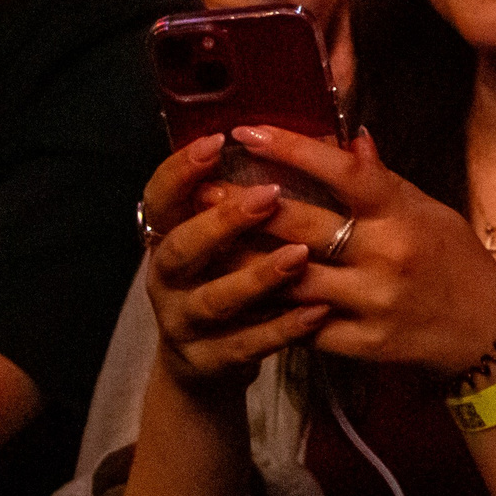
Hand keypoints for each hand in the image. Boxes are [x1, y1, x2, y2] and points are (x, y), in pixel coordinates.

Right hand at [141, 134, 329, 390]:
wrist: (209, 362)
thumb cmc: (234, 276)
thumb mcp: (236, 236)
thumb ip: (269, 188)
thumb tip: (334, 132)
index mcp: (169, 237)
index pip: (161, 198)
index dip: (181, 171)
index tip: (218, 141)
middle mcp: (166, 277)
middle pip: (181, 247)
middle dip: (223, 221)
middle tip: (270, 196)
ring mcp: (183, 322)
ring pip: (214, 300)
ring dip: (257, 276)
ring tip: (300, 257)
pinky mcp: (209, 362)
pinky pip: (245, 346)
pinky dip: (281, 328)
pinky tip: (318, 311)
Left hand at [225, 125, 495, 382]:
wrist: (486, 332)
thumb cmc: (456, 261)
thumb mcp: (430, 211)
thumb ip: (384, 182)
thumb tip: (350, 139)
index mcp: (404, 215)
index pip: (346, 172)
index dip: (293, 149)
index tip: (246, 132)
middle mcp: (388, 256)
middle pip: (302, 227)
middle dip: (245, 206)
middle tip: (203, 189)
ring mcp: (373, 303)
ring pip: (291, 279)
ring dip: (244, 261)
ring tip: (206, 243)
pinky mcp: (361, 343)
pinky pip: (301, 325)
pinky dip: (269, 310)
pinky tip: (239, 294)